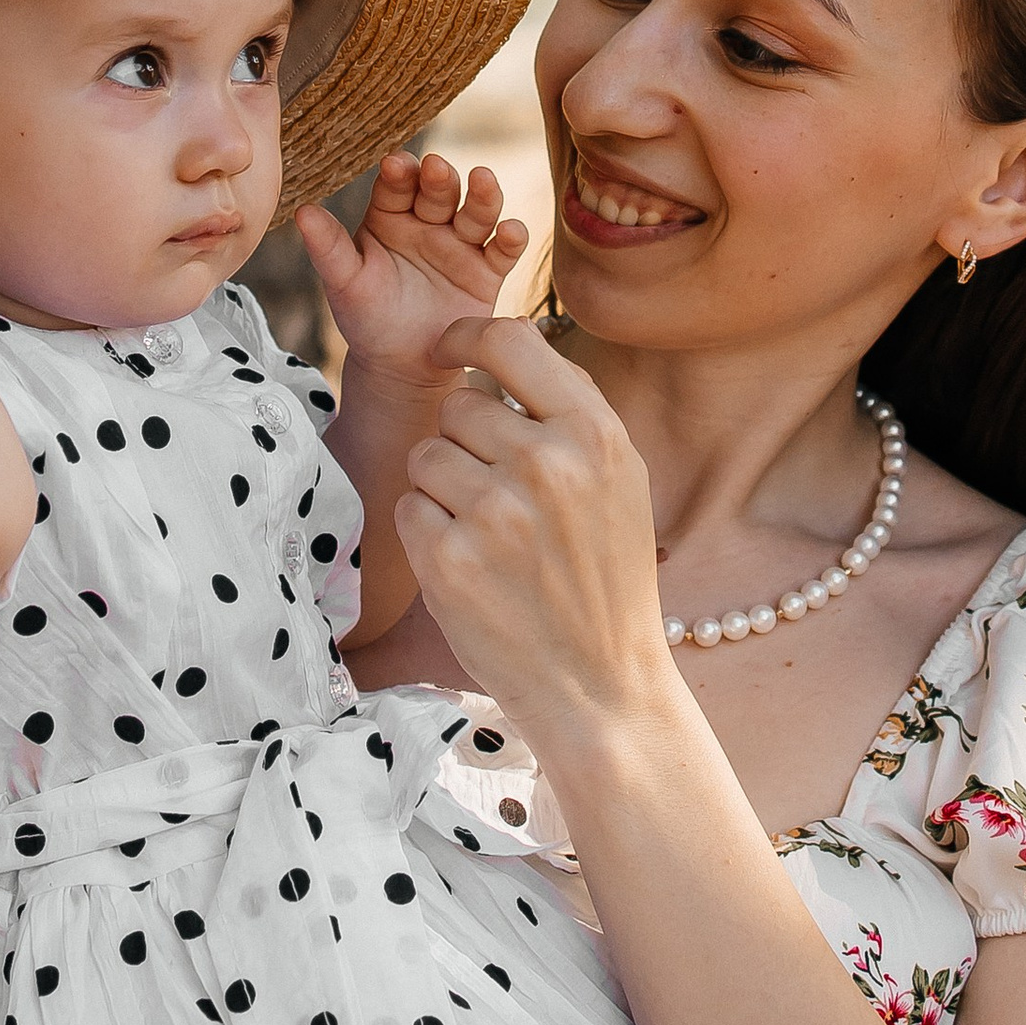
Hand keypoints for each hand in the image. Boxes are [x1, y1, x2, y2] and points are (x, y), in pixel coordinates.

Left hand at [296, 151, 527, 389]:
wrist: (400, 366)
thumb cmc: (366, 318)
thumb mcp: (344, 283)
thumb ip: (328, 248)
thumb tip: (301, 211)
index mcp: (390, 216)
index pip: (396, 187)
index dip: (399, 175)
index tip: (395, 164)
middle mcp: (428, 222)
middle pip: (439, 192)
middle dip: (439, 179)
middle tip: (436, 167)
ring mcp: (461, 244)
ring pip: (476, 212)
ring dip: (482, 195)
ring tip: (483, 180)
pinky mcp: (488, 271)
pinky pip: (502, 251)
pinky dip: (511, 238)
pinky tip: (510, 230)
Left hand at [394, 312, 678, 761]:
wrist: (602, 687)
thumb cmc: (606, 578)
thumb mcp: (619, 480)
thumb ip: (567, 411)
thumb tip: (501, 346)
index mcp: (594, 434)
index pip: (510, 340)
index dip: (465, 337)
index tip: (446, 348)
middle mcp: (545, 463)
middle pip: (456, 407)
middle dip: (465, 444)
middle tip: (500, 499)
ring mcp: (494, 512)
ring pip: (424, 456)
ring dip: (442, 490)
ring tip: (488, 537)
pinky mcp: (448, 560)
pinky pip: (406, 509)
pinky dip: (426, 534)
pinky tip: (469, 567)